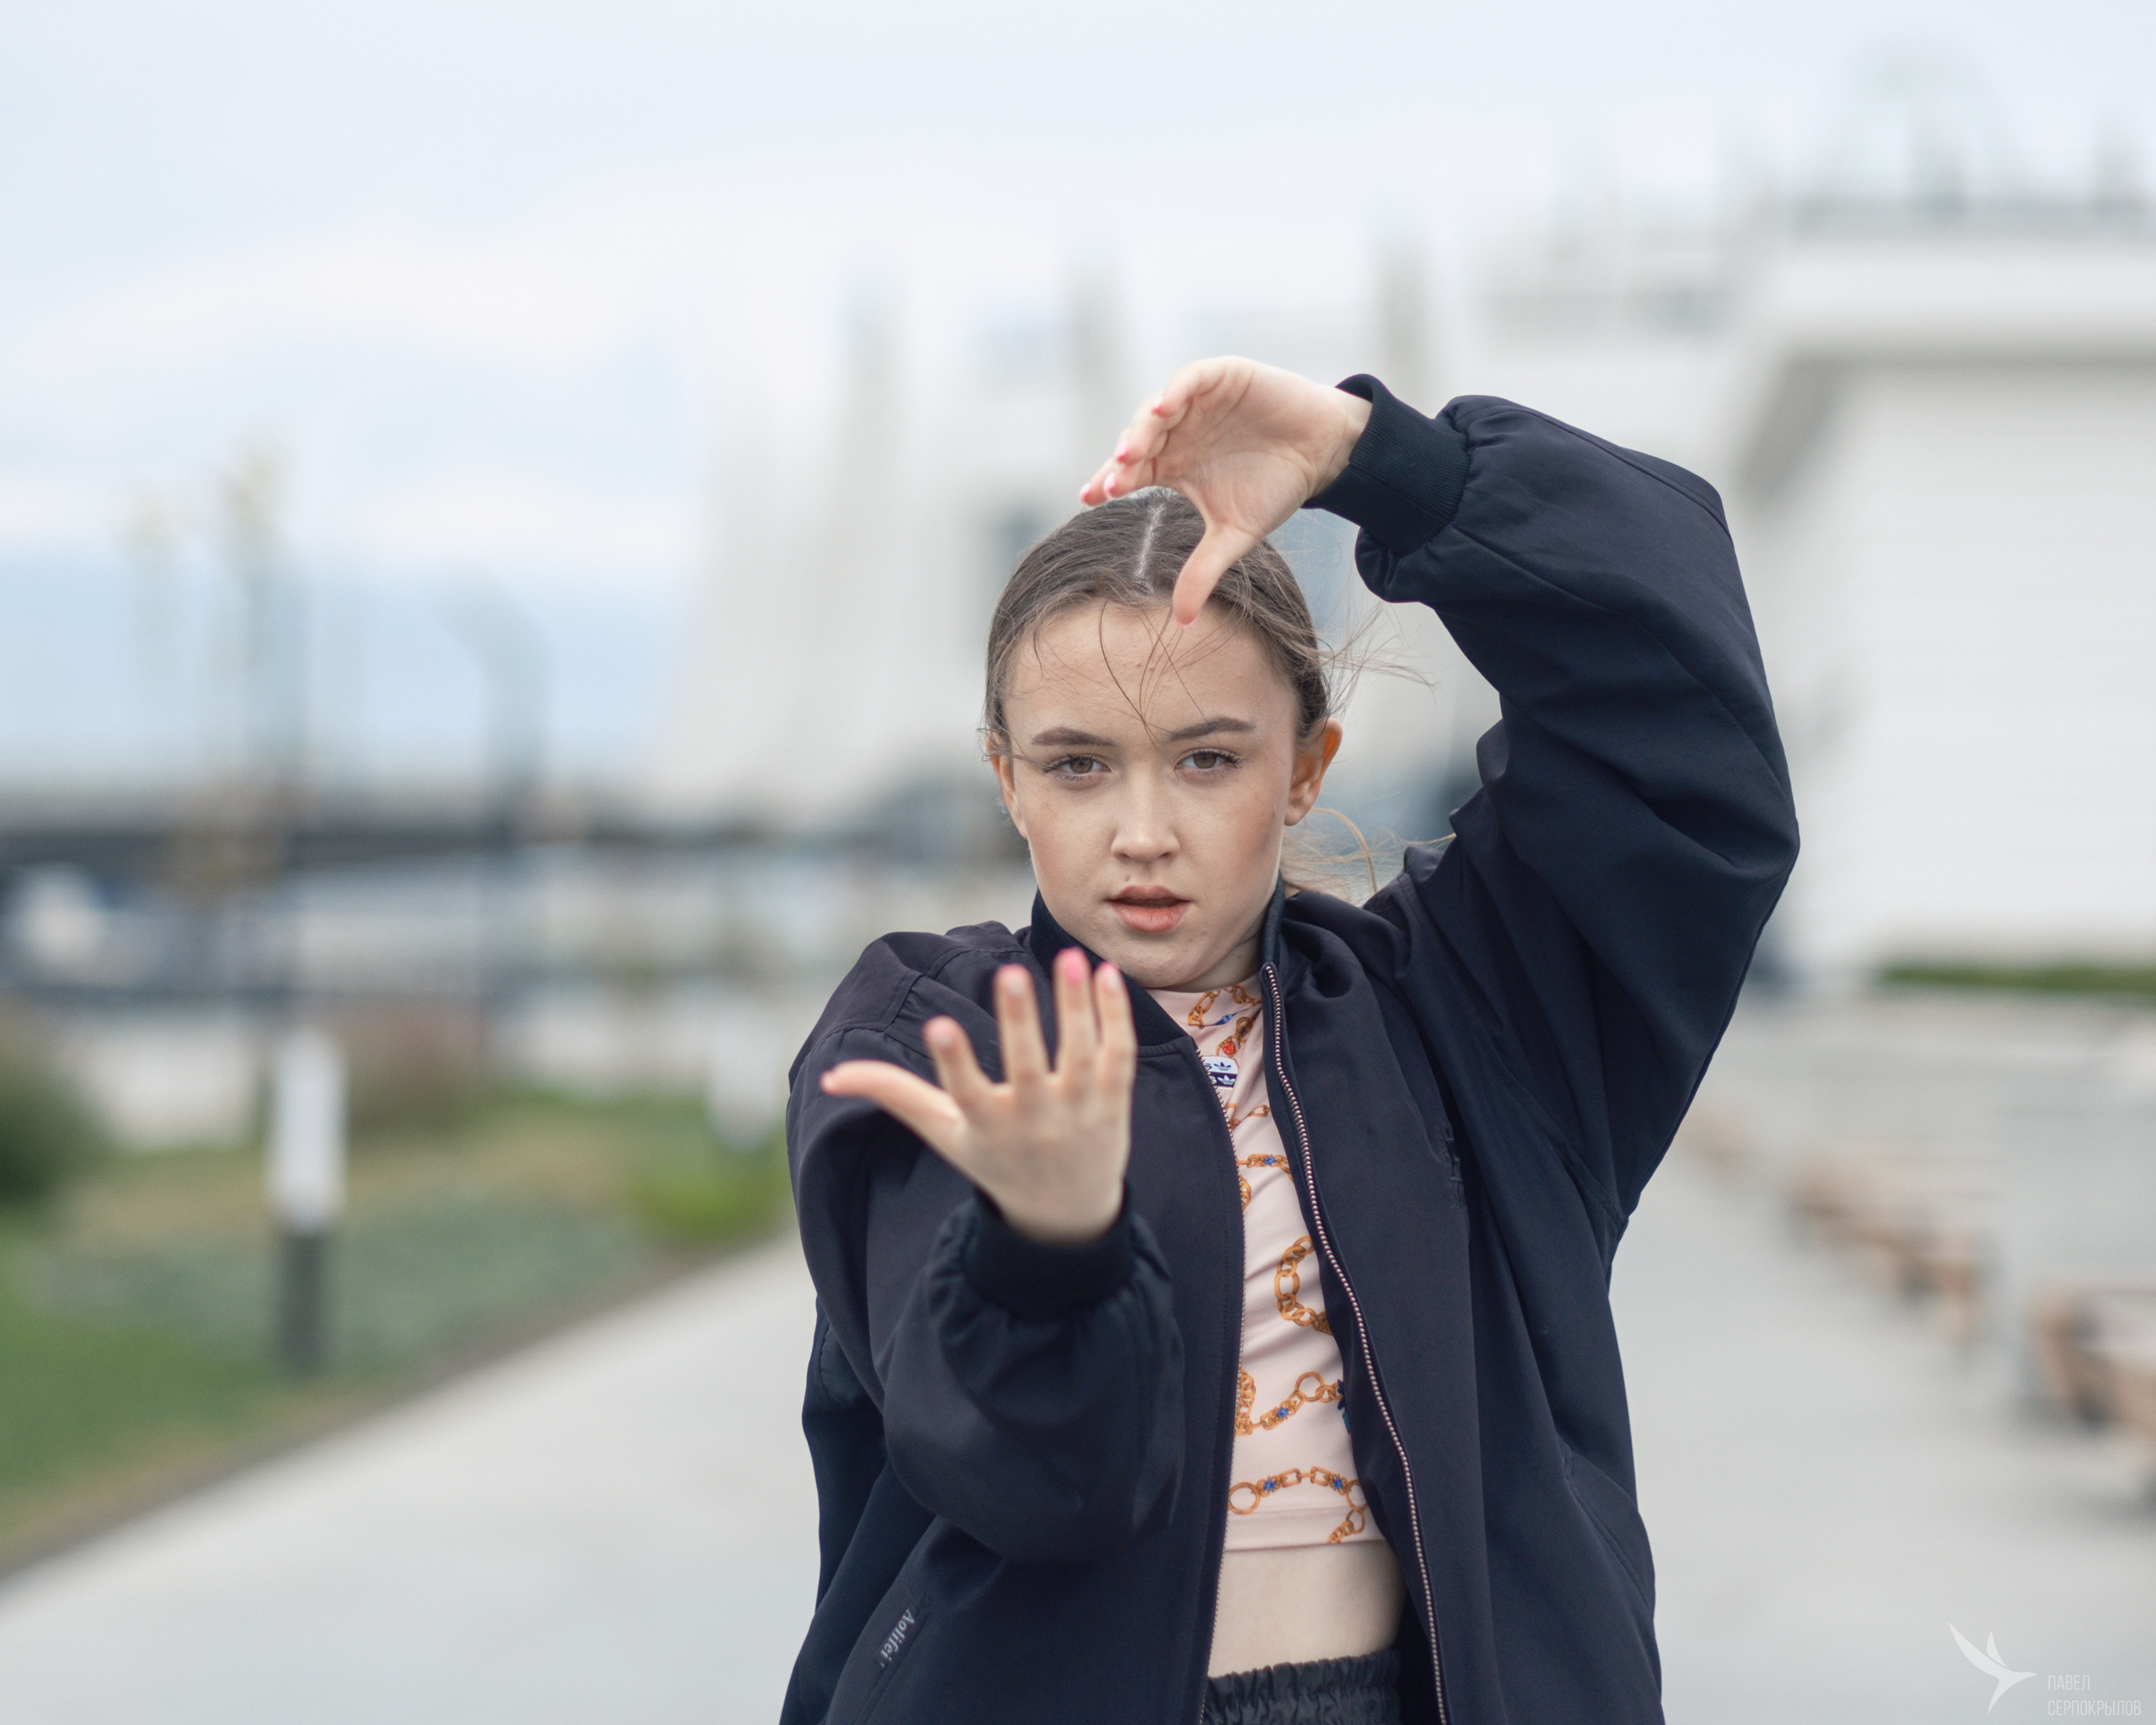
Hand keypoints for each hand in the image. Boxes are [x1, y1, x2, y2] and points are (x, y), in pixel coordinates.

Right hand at [820, 949, 1136, 1245]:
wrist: (1066, 1214)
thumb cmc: (994, 1159)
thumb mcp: (942, 1132)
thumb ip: (894, 1095)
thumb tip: (829, 1077)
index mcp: (986, 1126)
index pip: (966, 1093)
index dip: (952, 1062)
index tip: (938, 1027)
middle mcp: (1034, 1120)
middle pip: (1028, 1069)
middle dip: (1019, 1023)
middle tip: (1009, 974)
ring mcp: (1078, 1111)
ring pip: (1081, 1055)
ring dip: (1077, 1007)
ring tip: (1068, 958)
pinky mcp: (1112, 1101)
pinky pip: (1118, 1055)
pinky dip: (1115, 1016)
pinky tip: (1106, 974)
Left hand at [1079, 357, 1371, 625]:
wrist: (1322, 454)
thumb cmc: (1275, 489)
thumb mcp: (1234, 535)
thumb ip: (1203, 571)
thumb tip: (1182, 623)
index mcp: (1172, 465)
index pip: (1129, 472)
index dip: (1107, 482)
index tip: (1090, 497)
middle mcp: (1178, 432)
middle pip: (1138, 443)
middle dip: (1123, 461)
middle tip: (1112, 481)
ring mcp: (1198, 403)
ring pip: (1158, 411)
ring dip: (1142, 428)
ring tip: (1131, 451)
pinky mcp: (1223, 377)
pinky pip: (1191, 379)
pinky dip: (1176, 391)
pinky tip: (1164, 407)